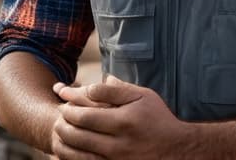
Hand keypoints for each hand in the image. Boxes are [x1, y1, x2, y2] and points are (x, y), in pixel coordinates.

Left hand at [49, 76, 191, 159]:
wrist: (175, 150)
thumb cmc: (157, 118)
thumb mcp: (142, 96)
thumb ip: (116, 90)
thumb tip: (92, 83)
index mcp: (123, 122)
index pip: (85, 114)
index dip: (68, 104)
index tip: (61, 94)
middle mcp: (117, 144)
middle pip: (77, 135)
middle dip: (63, 122)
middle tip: (60, 113)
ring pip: (78, 154)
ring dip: (65, 141)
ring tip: (62, 128)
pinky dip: (73, 157)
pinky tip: (69, 148)